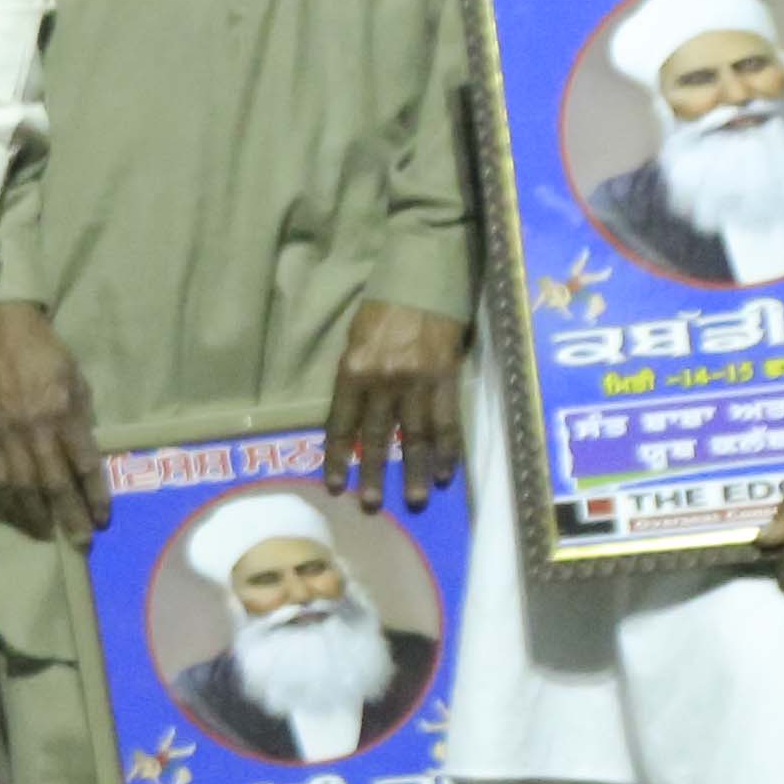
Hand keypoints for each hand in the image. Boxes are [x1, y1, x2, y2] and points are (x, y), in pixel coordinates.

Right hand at [0, 301, 102, 538]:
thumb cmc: (46, 353)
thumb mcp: (76, 379)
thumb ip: (81, 417)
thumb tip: (84, 455)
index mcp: (64, 413)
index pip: (85, 465)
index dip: (95, 495)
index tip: (103, 519)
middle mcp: (36, 429)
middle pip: (55, 484)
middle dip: (70, 516)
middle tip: (80, 541)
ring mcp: (7, 435)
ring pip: (23, 487)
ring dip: (37, 516)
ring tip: (48, 535)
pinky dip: (7, 501)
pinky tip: (17, 515)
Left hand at [324, 298, 469, 508]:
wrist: (424, 278)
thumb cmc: (382, 308)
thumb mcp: (354, 340)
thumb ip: (354, 379)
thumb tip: (355, 419)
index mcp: (353, 371)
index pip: (341, 425)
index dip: (337, 458)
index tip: (335, 486)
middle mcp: (385, 380)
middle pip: (379, 437)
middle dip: (375, 474)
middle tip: (371, 506)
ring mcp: (419, 382)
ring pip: (417, 436)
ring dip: (417, 471)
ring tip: (417, 500)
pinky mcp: (448, 379)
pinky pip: (448, 422)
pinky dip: (448, 449)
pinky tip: (447, 471)